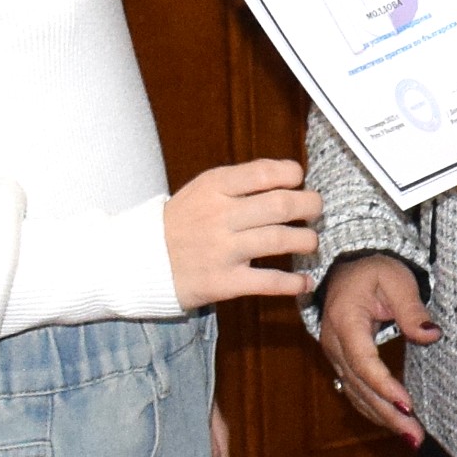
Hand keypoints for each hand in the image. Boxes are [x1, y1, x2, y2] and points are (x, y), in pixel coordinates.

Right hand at [164, 159, 320, 307]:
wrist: (140, 261)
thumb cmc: (180, 222)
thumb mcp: (201, 190)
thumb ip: (240, 183)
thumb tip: (288, 178)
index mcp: (214, 187)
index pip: (264, 172)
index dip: (291, 174)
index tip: (299, 180)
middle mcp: (220, 216)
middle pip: (280, 205)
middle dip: (309, 205)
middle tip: (316, 210)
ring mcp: (222, 250)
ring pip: (279, 240)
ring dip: (306, 241)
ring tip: (311, 242)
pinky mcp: (224, 282)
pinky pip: (267, 282)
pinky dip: (292, 283)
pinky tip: (304, 283)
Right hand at [312, 251, 434, 442]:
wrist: (347, 265)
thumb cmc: (374, 270)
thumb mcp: (396, 280)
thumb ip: (412, 309)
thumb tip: (431, 335)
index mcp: (345, 320)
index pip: (364, 362)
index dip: (385, 387)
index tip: (408, 406)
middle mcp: (334, 343)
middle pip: (360, 386)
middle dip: (388, 414)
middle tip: (415, 436)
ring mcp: (335, 355)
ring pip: (357, 394)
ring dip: (383, 418)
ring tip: (411, 438)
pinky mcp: (342, 362)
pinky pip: (356, 391)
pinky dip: (374, 410)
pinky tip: (394, 424)